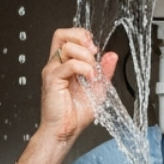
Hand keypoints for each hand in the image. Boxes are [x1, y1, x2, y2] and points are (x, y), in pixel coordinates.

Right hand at [42, 29, 117, 143]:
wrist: (66, 130)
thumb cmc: (76, 113)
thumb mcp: (98, 88)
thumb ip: (104, 71)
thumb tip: (112, 55)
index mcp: (65, 64)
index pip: (67, 36)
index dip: (82, 36)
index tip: (95, 49)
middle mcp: (56, 64)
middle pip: (61, 34)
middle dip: (80, 38)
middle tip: (93, 52)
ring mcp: (52, 70)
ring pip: (66, 47)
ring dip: (86, 57)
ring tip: (92, 73)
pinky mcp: (52, 79)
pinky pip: (69, 64)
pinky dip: (84, 69)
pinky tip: (90, 79)